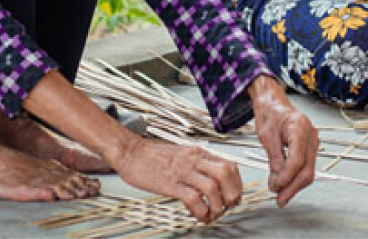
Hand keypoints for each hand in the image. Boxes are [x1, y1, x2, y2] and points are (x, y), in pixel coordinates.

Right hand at [114, 136, 242, 222]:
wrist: (130, 152)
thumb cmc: (153, 156)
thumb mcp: (182, 155)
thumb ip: (198, 165)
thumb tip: (213, 181)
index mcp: (199, 153)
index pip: (229, 165)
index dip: (237, 184)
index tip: (234, 197)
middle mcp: (194, 160)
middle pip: (226, 173)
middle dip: (232, 193)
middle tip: (228, 206)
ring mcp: (182, 171)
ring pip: (213, 187)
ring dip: (217, 205)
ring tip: (212, 214)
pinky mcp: (170, 184)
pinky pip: (193, 199)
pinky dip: (200, 211)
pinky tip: (197, 215)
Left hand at [248, 76, 316, 205]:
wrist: (273, 103)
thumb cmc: (269, 115)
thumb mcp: (267, 136)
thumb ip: (274, 159)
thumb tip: (278, 182)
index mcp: (300, 128)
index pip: (297, 161)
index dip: (286, 178)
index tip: (274, 187)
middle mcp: (311, 135)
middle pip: (307, 169)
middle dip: (292, 187)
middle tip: (279, 200)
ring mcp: (313, 141)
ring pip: (308, 171)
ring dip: (294, 185)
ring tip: (281, 195)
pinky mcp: (310, 147)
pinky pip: (306, 166)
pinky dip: (296, 177)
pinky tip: (286, 185)